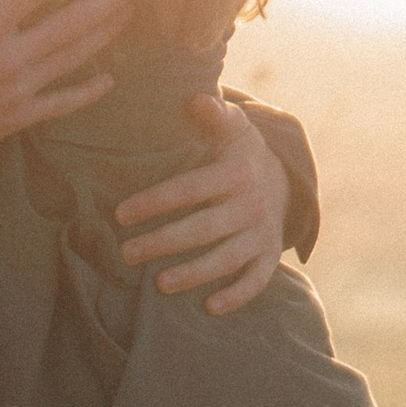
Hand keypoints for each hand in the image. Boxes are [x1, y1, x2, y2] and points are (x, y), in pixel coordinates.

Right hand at [0, 0, 137, 168]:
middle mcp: (9, 58)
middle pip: (71, 24)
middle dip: (107, 0)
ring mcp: (18, 90)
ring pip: (73, 58)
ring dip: (105, 34)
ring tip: (129, 13)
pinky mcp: (17, 118)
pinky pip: (61, 104)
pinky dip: (86, 93)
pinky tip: (108, 82)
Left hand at [115, 95, 290, 314]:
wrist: (286, 180)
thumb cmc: (240, 154)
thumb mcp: (232, 129)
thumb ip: (214, 115)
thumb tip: (196, 98)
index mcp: (236, 173)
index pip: (189, 189)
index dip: (154, 201)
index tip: (120, 215)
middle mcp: (251, 205)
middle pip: (202, 229)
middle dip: (163, 243)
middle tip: (126, 254)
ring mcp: (262, 233)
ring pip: (226, 259)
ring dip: (193, 274)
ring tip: (159, 285)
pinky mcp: (268, 256)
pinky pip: (256, 281)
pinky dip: (237, 296)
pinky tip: (209, 307)